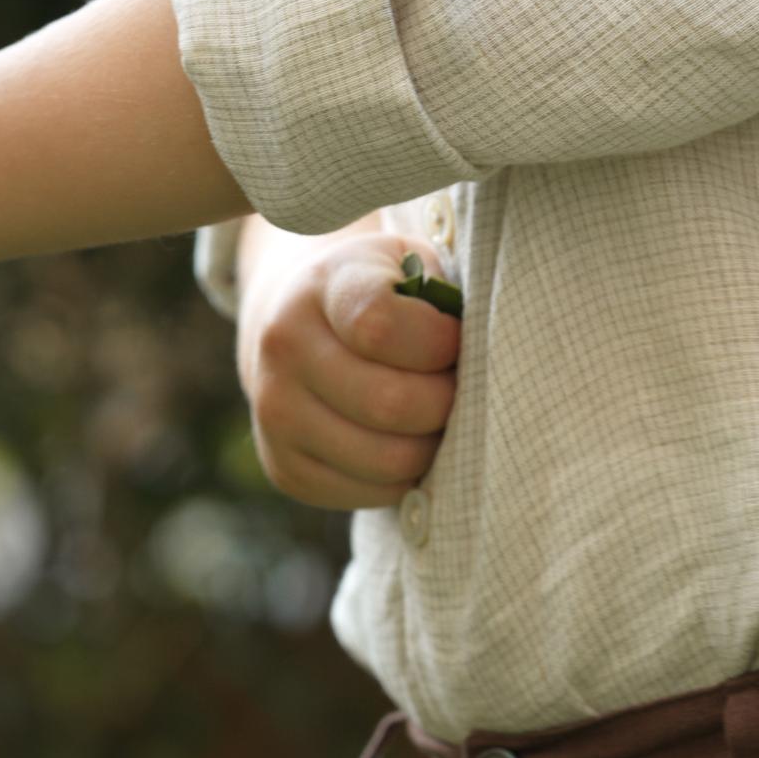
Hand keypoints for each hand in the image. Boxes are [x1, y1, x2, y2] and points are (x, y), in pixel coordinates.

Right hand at [237, 232, 462, 510]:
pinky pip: (370, 494)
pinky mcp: (285, 469)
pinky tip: (404, 440)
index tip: (455, 341)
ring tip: (434, 416)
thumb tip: (483, 358)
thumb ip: (443, 297)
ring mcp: (275, 414)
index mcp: (323, 286)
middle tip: (456, 389)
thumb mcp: (410, 263)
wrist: (298, 322)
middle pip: (389, 405)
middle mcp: (285, 348)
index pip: (380, 328)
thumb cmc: (381, 292)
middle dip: (444, 403)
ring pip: (385, 461)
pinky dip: (404, 477)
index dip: (439, 343)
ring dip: (430, 446)